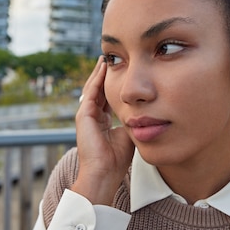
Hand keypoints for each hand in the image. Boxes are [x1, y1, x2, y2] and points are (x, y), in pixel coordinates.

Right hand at [71, 57, 134, 204]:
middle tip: (112, 57)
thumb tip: (145, 109)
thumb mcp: (129, 133)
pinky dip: (97, 79)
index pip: (107, 96)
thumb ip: (133, 120)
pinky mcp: (83, 115)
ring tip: (106, 58)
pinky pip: (91, 92)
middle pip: (98, 89)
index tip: (123, 70)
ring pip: (93, 87)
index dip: (114, 83)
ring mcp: (86, 115)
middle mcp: (92, 116)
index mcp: (102, 121)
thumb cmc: (117, 159)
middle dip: (105, 74)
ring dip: (100, 72)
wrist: (104, 172)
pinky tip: (104, 68)